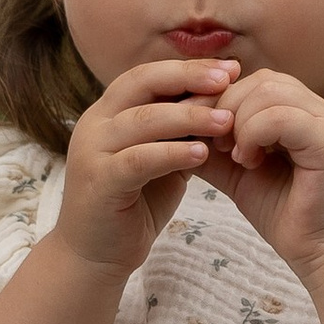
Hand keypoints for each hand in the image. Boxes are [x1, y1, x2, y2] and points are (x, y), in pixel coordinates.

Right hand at [53, 58, 237, 280]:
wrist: (95, 255)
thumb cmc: (133, 204)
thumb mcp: (160, 159)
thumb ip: (180, 132)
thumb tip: (224, 101)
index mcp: (109, 112)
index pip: (149, 74)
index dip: (189, 68)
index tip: (231, 69)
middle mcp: (95, 123)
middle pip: (143, 83)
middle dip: (190, 78)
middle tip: (230, 81)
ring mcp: (92, 151)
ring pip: (144, 120)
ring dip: (190, 117)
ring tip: (227, 120)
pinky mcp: (99, 182)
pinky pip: (139, 159)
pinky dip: (172, 153)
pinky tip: (202, 154)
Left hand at [200, 64, 323, 279]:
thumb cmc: (286, 215)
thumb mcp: (239, 174)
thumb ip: (215, 149)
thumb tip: (178, 131)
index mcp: (300, 113)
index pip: (255, 81)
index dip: (221, 101)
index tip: (202, 133)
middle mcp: (318, 111)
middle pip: (260, 81)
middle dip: (225, 108)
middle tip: (215, 145)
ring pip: (268, 92)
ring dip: (239, 122)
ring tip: (234, 156)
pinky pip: (281, 117)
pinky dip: (254, 135)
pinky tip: (248, 163)